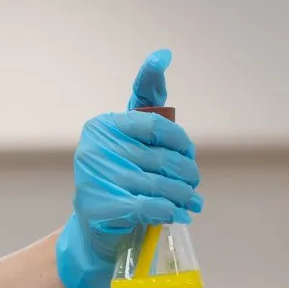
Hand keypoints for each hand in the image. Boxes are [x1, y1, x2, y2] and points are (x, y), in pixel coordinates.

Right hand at [53, 49, 203, 287]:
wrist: (94, 233)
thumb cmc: (120, 182)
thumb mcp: (131, 142)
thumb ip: (147, 104)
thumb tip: (162, 55)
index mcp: (103, 125)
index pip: (156, 124)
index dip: (180, 140)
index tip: (188, 152)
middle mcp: (96, 148)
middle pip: (162, 158)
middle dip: (186, 174)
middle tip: (194, 186)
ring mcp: (96, 178)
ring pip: (160, 185)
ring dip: (183, 197)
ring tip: (193, 203)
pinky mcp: (101, 207)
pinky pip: (149, 206)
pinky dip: (169, 212)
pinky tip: (178, 215)